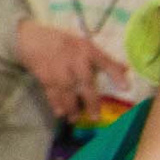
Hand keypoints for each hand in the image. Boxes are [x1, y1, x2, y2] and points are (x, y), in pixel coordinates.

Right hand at [14, 18, 129, 121]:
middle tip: (95, 117)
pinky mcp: (44, 76)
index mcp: (86, 49)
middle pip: (84, 82)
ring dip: (71, 106)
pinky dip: (55, 103)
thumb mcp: (84, 44)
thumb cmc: (63, 43)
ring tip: (75, 119)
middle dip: (91, 100)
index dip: (115, 74)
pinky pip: (51, 92)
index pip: (104, 61)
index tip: (125, 88)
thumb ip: (103, 58)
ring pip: (67, 91)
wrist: (33, 40)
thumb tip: (126, 69)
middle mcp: (73, 59)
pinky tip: (59, 113)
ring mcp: (58, 69)